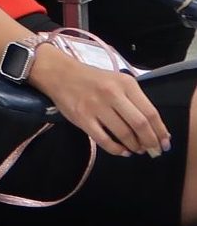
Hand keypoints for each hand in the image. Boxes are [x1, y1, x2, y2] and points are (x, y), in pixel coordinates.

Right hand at [30, 47, 170, 158]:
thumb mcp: (118, 81)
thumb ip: (135, 100)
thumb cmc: (93, 79)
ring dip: (134, 146)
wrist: (60, 74)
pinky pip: (103, 140)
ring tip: (137, 149)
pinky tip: (122, 151)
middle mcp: (112, 94)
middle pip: (139, 124)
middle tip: (153, 151)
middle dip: (150, 142)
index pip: (150, 112)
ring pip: (123, 133)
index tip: (165, 142)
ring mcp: (96, 106)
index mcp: (125, 84)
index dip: (160, 131)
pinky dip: (116, 149)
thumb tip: (154, 128)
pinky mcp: (82, 118)